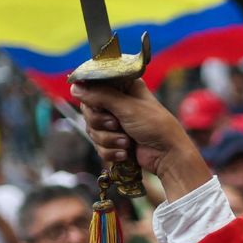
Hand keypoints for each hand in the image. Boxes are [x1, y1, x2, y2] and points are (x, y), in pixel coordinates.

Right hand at [70, 79, 213, 199]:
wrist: (168, 156)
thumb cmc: (155, 126)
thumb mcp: (127, 107)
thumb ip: (100, 96)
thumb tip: (75, 87)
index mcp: (123, 87)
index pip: (94, 86)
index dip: (91, 96)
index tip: (97, 105)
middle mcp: (117, 103)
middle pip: (88, 110)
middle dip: (101, 123)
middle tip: (116, 125)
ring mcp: (115, 123)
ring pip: (92, 130)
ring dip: (109, 139)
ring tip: (127, 142)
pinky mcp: (115, 141)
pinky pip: (99, 146)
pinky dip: (111, 151)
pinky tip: (126, 153)